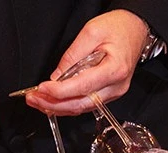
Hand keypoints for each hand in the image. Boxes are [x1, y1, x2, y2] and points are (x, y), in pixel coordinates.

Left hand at [25, 10, 148, 115]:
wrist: (135, 30)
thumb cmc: (118, 28)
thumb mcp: (91, 32)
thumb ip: (72, 56)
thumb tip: (56, 77)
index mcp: (114, 70)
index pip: (82, 87)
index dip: (59, 91)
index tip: (41, 89)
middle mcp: (115, 87)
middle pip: (80, 104)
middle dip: (53, 104)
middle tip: (33, 99)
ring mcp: (112, 94)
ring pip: (80, 108)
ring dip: (56, 107)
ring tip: (37, 101)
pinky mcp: (107, 96)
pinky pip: (84, 105)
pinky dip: (66, 105)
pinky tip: (52, 102)